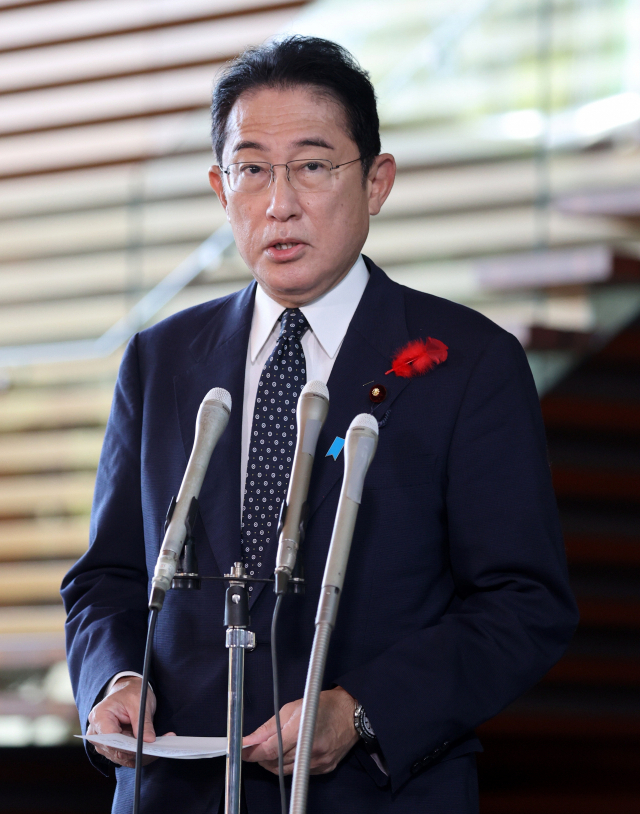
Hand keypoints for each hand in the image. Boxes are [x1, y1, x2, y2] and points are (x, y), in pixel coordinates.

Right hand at [87, 676, 173, 767]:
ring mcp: (103, 743)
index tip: (144, 746)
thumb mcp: (139, 703)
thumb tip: (149, 741)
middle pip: (116, 750)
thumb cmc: (131, 693)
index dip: (126, 745)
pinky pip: (126, 757)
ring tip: (159, 747)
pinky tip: (154, 749)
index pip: (110, 738)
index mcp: (99, 716)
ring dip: (141, 754)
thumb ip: (143, 723)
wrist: (127, 691)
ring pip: (122, 757)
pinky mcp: (112, 748)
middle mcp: (97, 733)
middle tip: (157, 748)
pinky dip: (140, 755)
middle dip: (137, 751)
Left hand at [242, 686, 358, 774]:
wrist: (351, 713)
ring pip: (286, 771)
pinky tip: (290, 753)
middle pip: (276, 763)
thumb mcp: (292, 708)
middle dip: (262, 758)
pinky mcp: (324, 769)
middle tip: (255, 749)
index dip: (253, 753)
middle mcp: (310, 750)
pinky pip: (299, 772)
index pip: (270, 750)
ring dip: (274, 763)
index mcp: (301, 730)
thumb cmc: (322, 705)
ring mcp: (319, 762)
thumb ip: (270, 726)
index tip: (242, 751)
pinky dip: (290, 765)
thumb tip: (250, 740)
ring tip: (272, 751)